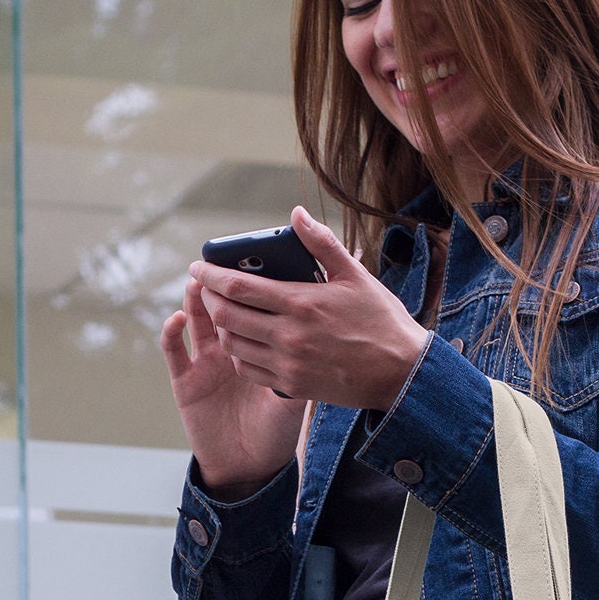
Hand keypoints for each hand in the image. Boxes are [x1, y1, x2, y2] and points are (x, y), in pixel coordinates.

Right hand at [159, 264, 307, 495]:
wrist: (252, 468)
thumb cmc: (278, 432)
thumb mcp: (298, 395)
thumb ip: (303, 363)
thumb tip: (323, 329)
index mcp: (257, 346)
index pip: (251, 306)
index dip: (248, 284)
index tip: (253, 258)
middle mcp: (229, 349)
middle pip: (222, 307)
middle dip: (220, 284)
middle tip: (220, 260)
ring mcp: (205, 363)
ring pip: (196, 320)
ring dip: (195, 299)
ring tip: (198, 280)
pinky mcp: (185, 381)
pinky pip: (173, 352)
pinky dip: (171, 332)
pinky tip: (177, 317)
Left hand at [191, 206, 431, 414]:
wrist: (401, 373)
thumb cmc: (381, 320)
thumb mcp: (356, 276)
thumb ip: (322, 244)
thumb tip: (296, 214)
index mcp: (301, 303)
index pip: (238, 287)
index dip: (210, 275)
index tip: (197, 266)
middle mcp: (289, 335)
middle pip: (227, 316)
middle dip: (208, 300)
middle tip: (206, 289)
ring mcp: (288, 364)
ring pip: (233, 345)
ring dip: (221, 327)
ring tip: (223, 312)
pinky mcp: (292, 385)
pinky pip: (249, 370)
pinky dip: (237, 354)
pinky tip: (242, 341)